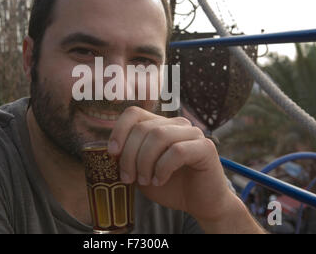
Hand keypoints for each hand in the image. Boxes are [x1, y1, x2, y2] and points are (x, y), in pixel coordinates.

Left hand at [107, 106, 236, 222]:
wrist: (199, 203)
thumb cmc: (170, 185)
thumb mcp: (141, 170)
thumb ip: (128, 157)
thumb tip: (110, 150)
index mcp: (159, 125)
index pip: (134, 113)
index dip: (119, 130)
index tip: (112, 153)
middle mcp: (176, 124)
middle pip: (144, 127)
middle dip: (129, 154)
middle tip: (127, 177)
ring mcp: (193, 133)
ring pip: (159, 135)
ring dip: (145, 161)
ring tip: (144, 180)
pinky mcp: (205, 147)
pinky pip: (177, 151)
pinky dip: (163, 167)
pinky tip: (159, 180)